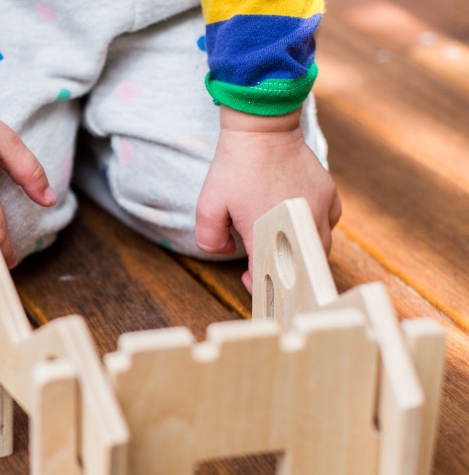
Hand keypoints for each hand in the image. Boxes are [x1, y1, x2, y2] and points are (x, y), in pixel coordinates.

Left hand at [195, 105, 340, 292]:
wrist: (262, 127)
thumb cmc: (234, 166)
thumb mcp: (208, 205)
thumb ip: (210, 238)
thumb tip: (230, 252)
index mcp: (268, 230)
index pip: (268, 272)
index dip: (257, 283)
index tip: (249, 281)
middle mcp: (300, 223)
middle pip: (300, 265)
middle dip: (283, 272)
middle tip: (266, 267)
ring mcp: (320, 208)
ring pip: (318, 246)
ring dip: (300, 253)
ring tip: (282, 247)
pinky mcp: (329, 193)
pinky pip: (328, 223)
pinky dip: (315, 230)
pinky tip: (298, 225)